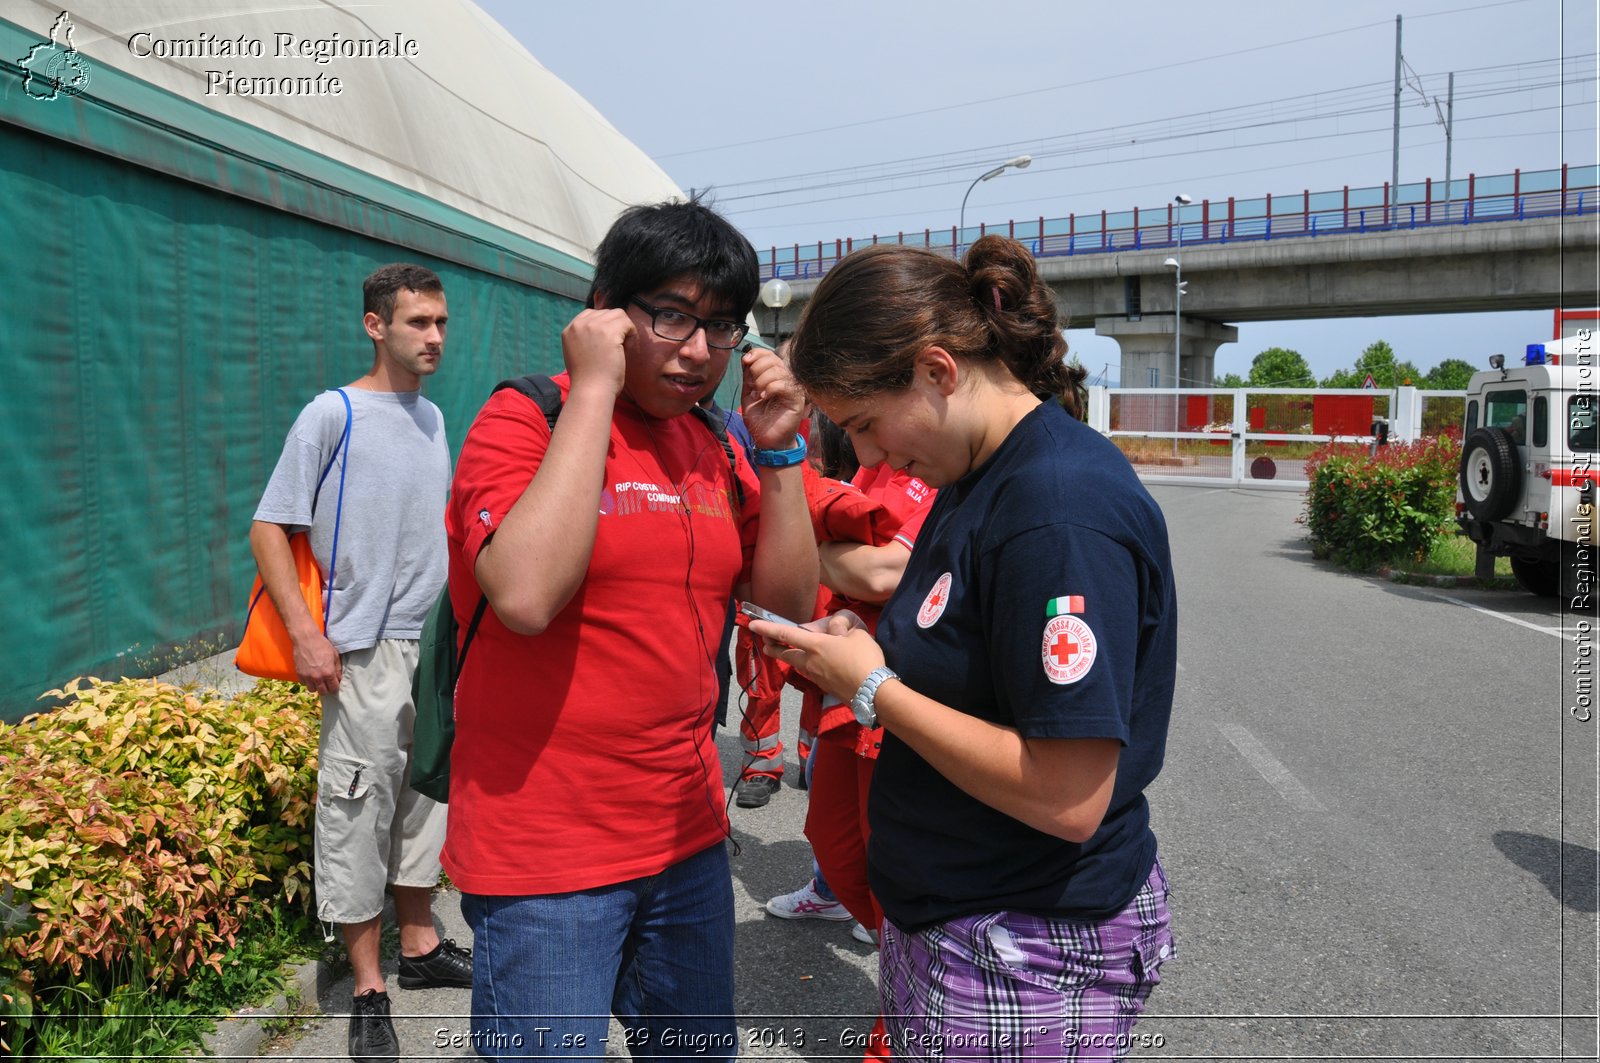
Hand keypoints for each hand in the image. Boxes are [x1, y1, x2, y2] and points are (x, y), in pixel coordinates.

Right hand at [294, 631, 342, 694]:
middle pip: (323, 692)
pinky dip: (307, 681)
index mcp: (328, 673)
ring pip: (312, 689)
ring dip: (316, 686)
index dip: (335, 688)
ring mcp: (307, 676)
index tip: (335, 685)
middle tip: (327, 684)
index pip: (333, 688)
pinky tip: (310, 675)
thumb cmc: (322, 645)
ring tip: (318, 680)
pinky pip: (304, 683)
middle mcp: (318, 677)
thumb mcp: (335, 655)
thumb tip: (339, 678)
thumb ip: (338, 669)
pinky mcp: (299, 674)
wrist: (306, 639)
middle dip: (326, 689)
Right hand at [561, 308, 631, 396]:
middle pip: (606, 312)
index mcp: (570, 329)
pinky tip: (627, 348)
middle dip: (615, 327)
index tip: (608, 344)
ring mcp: (593, 326)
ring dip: (625, 329)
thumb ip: (585, 338)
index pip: (591, 314)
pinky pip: (627, 322)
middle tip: (617, 348)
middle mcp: (579, 324)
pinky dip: (632, 334)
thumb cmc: (588, 379)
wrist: (591, 391)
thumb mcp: (578, 353)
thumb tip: (603, 330)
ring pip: (618, 314)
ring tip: (623, 347)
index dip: (605, 326)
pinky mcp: (608, 332)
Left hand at [740, 346, 805, 449]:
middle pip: (773, 359)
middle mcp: (785, 379)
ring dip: (762, 381)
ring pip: (778, 370)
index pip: (769, 354)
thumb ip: (748, 377)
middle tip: (753, 386)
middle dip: (757, 369)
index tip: (745, 360)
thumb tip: (747, 357)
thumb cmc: (759, 420)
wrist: (767, 441)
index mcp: (774, 376)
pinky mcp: (797, 398)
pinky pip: (783, 384)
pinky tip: (764, 397)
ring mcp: (792, 388)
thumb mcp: (748, 395)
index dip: (757, 353)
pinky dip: (770, 388)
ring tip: (759, 395)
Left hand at [748, 610, 883, 704]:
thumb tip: (833, 630)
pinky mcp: (824, 687)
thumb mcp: (857, 634)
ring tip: (794, 650)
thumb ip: (842, 628)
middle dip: (774, 647)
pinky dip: (809, 665)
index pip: (786, 634)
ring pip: (798, 664)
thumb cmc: (865, 660)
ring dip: (792, 657)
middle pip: (785, 654)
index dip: (767, 628)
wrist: (873, 693)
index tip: (752, 624)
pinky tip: (818, 663)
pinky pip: (811, 672)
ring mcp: (816, 676)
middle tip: (767, 642)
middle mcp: (810, 662)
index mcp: (816, 645)